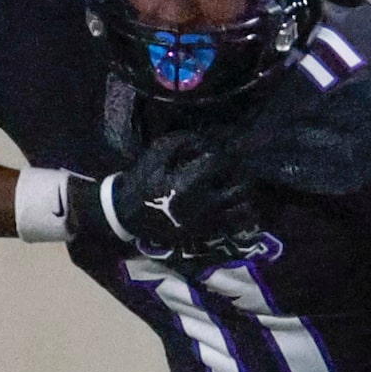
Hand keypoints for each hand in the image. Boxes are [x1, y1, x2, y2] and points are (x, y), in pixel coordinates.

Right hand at [75, 133, 257, 257]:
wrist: (126, 214)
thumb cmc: (141, 181)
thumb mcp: (156, 153)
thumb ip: (184, 141)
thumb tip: (207, 139)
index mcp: (191, 182)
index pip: (221, 161)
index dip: (222, 152)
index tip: (216, 150)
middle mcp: (204, 204)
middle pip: (241, 186)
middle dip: (240, 173)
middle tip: (232, 168)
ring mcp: (207, 221)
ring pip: (243, 207)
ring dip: (244, 194)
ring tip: (235, 186)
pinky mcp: (205, 233)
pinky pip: (235, 225)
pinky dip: (242, 214)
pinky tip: (237, 205)